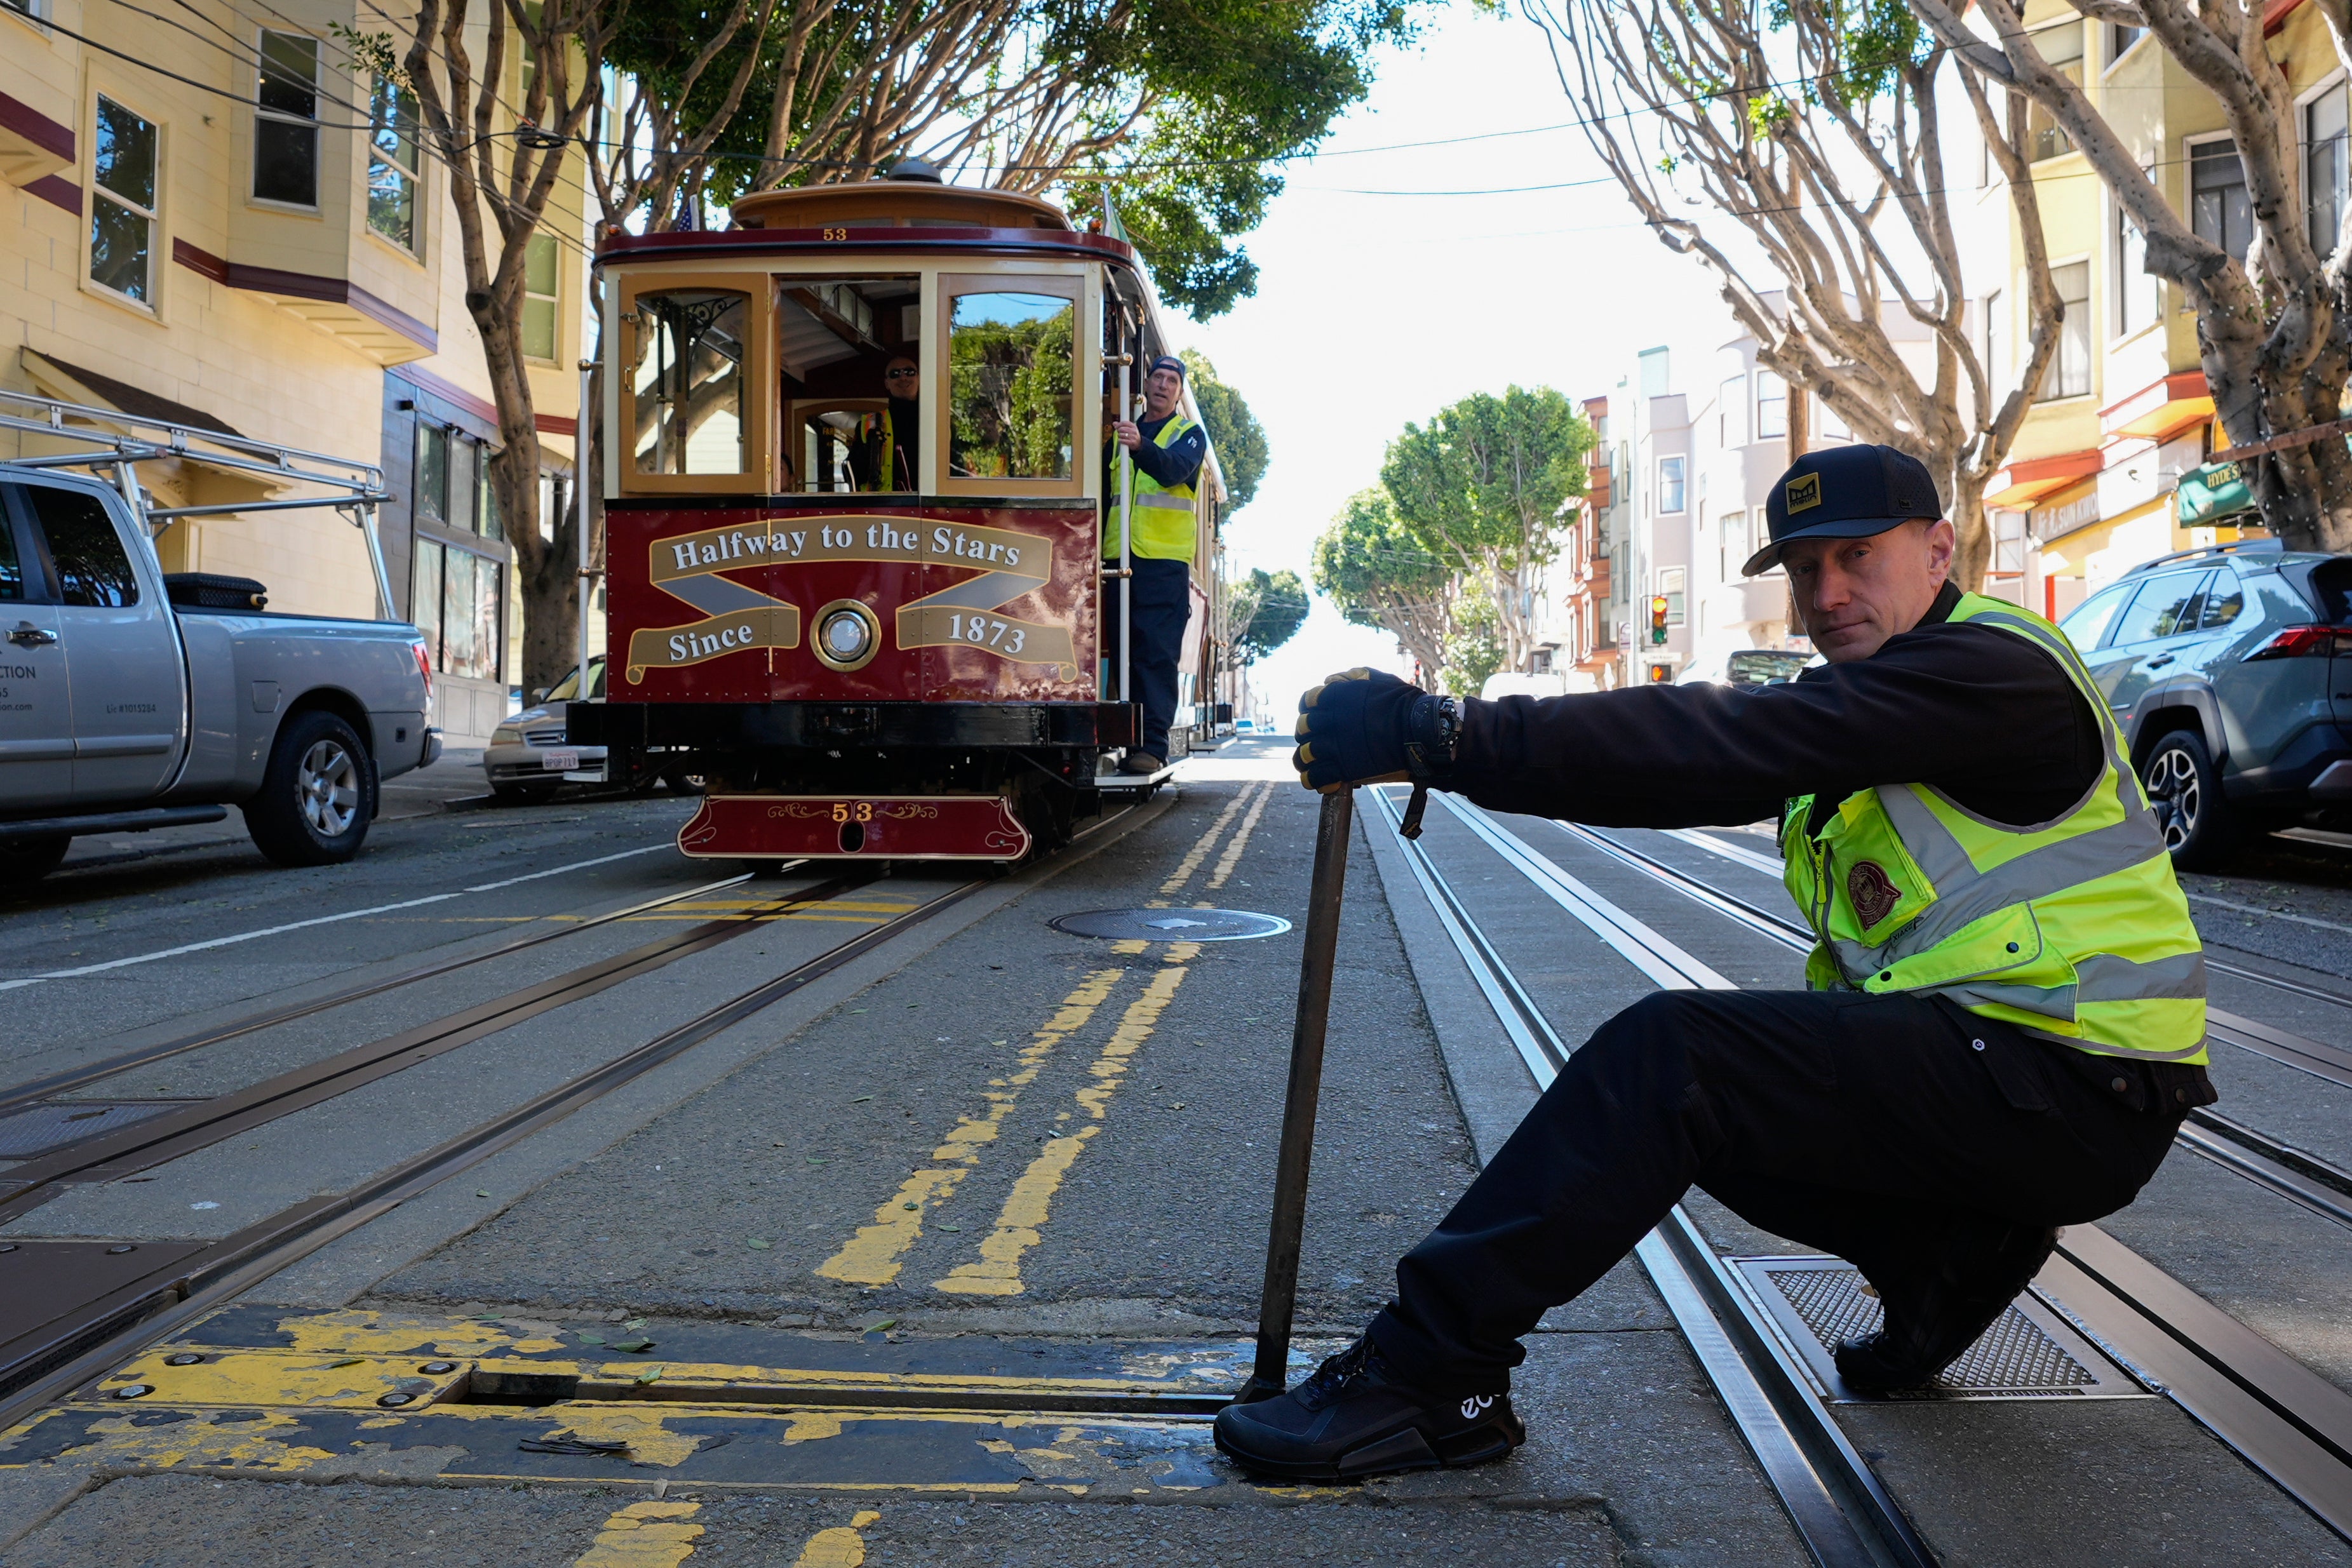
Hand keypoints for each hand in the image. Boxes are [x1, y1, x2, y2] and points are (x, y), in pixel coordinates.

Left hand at [1114, 421, 1141, 450]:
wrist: (1139, 443)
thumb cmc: (1132, 435)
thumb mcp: (1129, 429)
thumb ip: (1121, 425)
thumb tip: (1114, 423)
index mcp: (1133, 426)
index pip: (1124, 423)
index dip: (1118, 424)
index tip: (1116, 427)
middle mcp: (1134, 431)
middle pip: (1122, 429)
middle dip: (1118, 430)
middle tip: (1118, 432)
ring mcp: (1133, 437)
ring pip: (1121, 435)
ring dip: (1119, 436)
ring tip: (1120, 436)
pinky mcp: (1132, 442)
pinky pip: (1123, 440)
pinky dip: (1120, 440)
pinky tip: (1120, 440)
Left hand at [1293, 668, 1421, 792]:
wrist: (1414, 729)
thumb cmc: (1401, 702)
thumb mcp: (1377, 679)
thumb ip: (1354, 677)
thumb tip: (1337, 679)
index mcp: (1332, 697)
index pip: (1306, 702)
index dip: (1310, 708)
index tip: (1317, 714)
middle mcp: (1326, 721)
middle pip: (1302, 728)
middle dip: (1306, 734)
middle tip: (1315, 739)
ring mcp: (1331, 746)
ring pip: (1303, 755)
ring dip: (1305, 759)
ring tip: (1311, 763)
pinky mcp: (1340, 768)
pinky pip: (1315, 777)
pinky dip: (1313, 781)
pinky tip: (1319, 781)